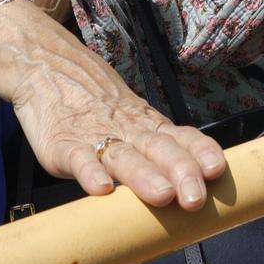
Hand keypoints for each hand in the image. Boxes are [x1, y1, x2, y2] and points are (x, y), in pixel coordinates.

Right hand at [0, 12, 226, 210]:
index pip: (181, 136)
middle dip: (181, 172)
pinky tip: (100, 188)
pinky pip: (78, 158)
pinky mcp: (63, 144)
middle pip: (159, 149)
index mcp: (146, 125)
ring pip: (124, 157)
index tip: (219, 169)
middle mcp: (127, 130)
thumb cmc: (93, 102)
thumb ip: (156, 148)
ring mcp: (95, 136)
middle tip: (196, 197)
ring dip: (144, 176)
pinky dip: (89, 172)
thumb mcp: (130, 118)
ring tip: (162, 195)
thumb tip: (192, 184)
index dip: (200, 152)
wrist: (45, 67)